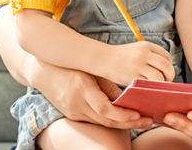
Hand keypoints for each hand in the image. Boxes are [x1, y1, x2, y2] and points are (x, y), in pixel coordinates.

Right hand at [34, 63, 152, 129]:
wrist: (43, 71)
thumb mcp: (92, 72)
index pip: (105, 109)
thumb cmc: (71, 67)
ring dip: (121, 124)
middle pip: (106, 120)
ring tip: (141, 121)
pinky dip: (109, 120)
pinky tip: (122, 118)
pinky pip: (93, 121)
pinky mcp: (71, 115)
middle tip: (148, 122)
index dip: (123, 115)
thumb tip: (130, 99)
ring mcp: (72, 112)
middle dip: (129, 123)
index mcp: (82, 88)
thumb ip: (109, 87)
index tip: (139, 114)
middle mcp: (76, 103)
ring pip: (101, 123)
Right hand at [103, 41, 174, 85]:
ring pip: (159, 77)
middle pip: (166, 66)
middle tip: (165, 83)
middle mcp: (144, 53)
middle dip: (169, 76)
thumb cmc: (121, 57)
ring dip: (161, 84)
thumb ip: (150, 56)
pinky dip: (152, 89)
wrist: (102, 58)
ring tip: (157, 88)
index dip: (169, 66)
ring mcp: (138, 64)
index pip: (167, 57)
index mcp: (146, 45)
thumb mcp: (136, 49)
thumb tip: (166, 71)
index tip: (165, 73)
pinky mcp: (132, 76)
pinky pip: (148, 84)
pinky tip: (149, 90)